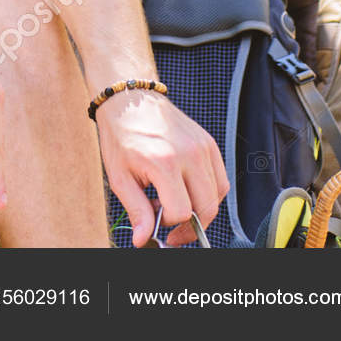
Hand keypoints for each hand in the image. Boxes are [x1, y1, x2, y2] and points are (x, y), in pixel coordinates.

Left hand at [97, 88, 228, 246]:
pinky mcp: (210, 144)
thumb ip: (136, 210)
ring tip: (176, 204)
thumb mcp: (119, 176)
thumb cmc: (121, 135)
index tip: (159, 226)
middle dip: (190, 226)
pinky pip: (220, 180)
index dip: (170, 225)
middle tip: (172, 228)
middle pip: (206, 208)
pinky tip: (187, 190)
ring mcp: (203, 148)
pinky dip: (209, 193)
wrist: (129, 101)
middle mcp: (189, 155)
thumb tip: (143, 239)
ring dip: (200, 209)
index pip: (181, 212)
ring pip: (217, 197)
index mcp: (164, 162)